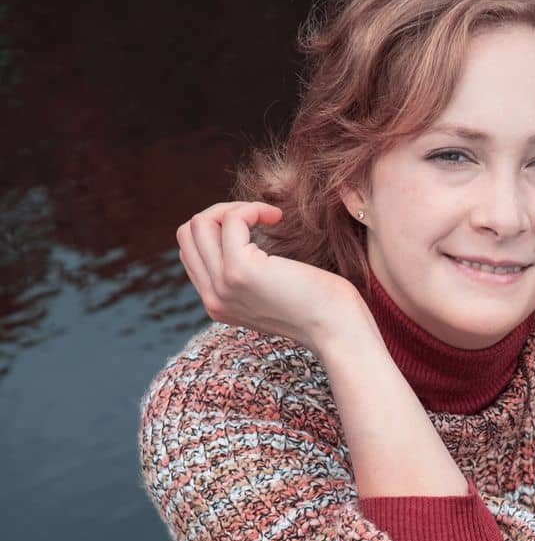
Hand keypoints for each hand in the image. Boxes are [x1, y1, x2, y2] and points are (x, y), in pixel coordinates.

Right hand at [176, 201, 366, 351]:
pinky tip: (276, 217)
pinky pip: (230, 220)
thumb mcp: (273, 291)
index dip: (217, 229)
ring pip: (200, 223)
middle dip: (221, 212)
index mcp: (218, 304)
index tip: (255, 229)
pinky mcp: (240, 271)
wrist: (339, 332)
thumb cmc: (321, 307)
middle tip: (259, 218)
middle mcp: (213, 300)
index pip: (191, 252)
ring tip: (268, 216)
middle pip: (188, 233)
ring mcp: (223, 286)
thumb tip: (236, 228)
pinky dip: (252, 208)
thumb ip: (248, 272)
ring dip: (235, 208)